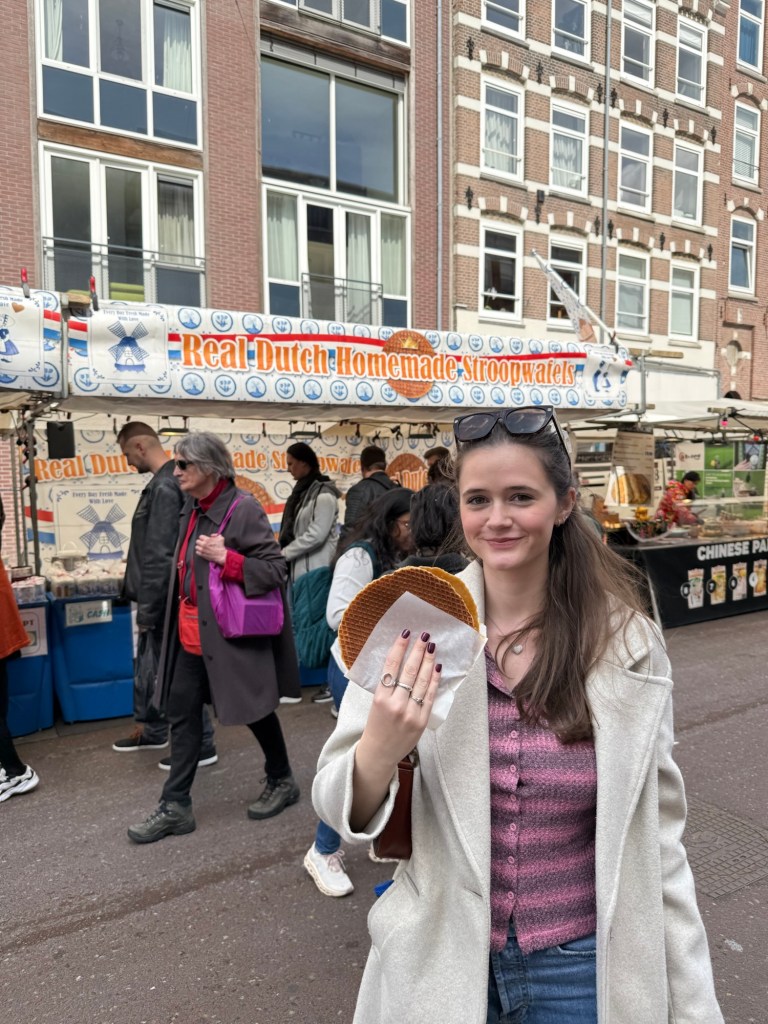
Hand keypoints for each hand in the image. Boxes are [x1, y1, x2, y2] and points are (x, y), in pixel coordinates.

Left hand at [195, 533, 226, 564]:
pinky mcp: (202, 554)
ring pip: (196, 547)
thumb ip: (216, 535)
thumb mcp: (221, 538)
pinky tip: (202, 551)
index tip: (204, 539)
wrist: (221, 555)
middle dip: (200, 542)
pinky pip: (197, 552)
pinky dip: (199, 551)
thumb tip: (212, 535)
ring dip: (199, 547)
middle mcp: (203, 544)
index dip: (203, 537)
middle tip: (202, 543)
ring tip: (202, 547)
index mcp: (207, 539)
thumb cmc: (221, 547)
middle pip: (197, 541)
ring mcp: (202, 550)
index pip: (200, 536)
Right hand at [358, 629, 441, 768]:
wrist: (380, 752)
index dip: (399, 648)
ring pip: (422, 681)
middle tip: (424, 635)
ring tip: (432, 646)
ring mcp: (410, 713)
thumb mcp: (375, 703)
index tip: (405, 634)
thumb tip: (401, 661)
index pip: (391, 667)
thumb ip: (387, 686)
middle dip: (417, 651)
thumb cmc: (376, 725)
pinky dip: (434, 680)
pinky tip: (436, 667)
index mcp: (380, 698)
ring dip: (428, 661)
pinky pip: (430, 696)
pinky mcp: (422, 721)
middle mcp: (395, 705)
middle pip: (409, 671)